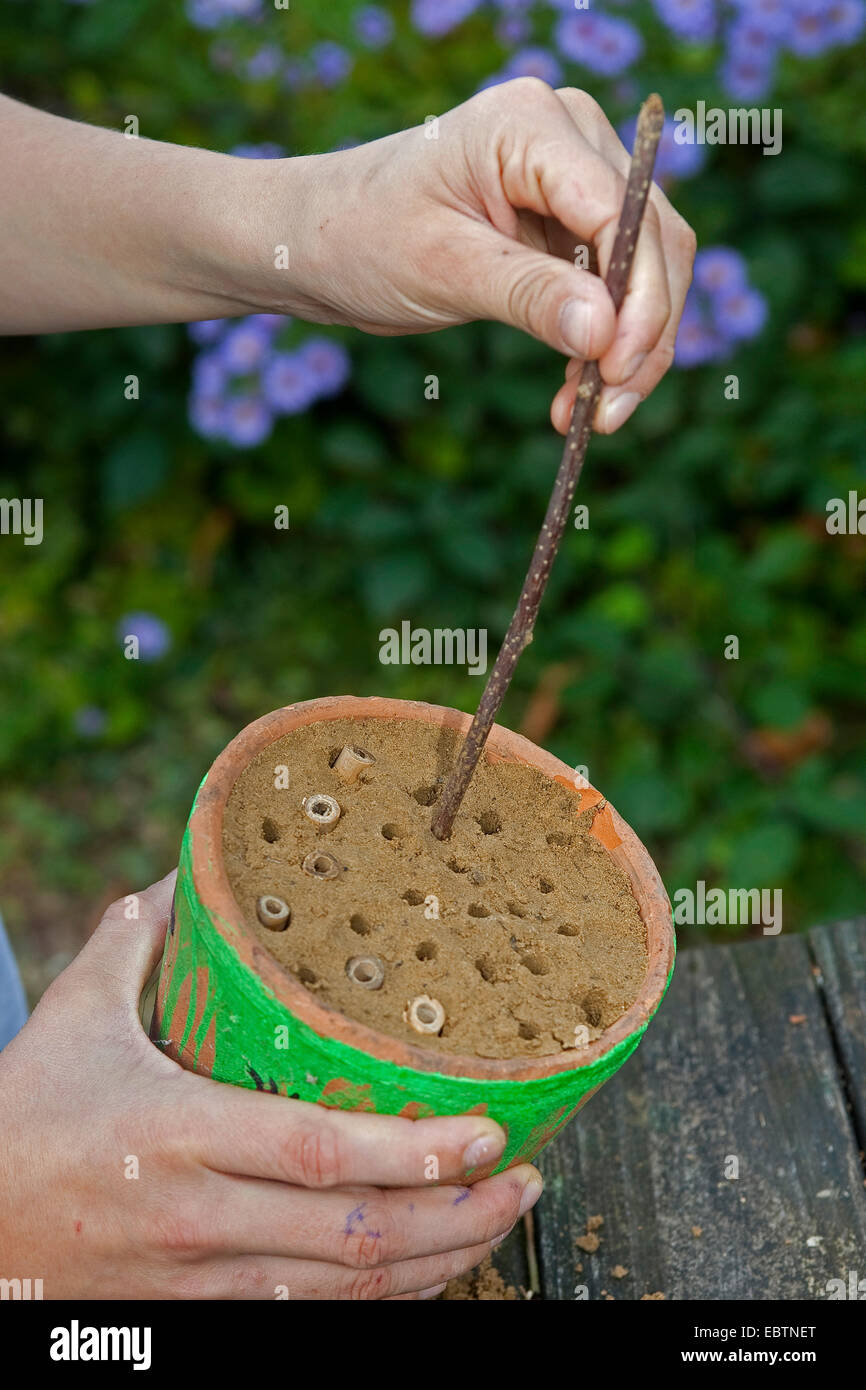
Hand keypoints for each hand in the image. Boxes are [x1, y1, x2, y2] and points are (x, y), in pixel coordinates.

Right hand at [0, 872, 540, 1298]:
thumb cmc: (24, 1115)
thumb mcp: (75, 1015)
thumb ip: (136, 939)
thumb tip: (183, 870)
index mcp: (174, 1133)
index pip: (314, 1154)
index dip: (410, 1152)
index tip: (487, 1128)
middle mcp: (198, 1219)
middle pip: (353, 1238)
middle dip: (457, 1215)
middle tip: (524, 1175)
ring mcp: (202, 1281)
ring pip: (344, 1292)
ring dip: (439, 1263)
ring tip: (502, 1216)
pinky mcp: (201, 1315)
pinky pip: (311, 1318)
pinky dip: (383, 1301)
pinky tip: (432, 1268)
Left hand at [281, 79, 695, 434]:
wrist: (321, 245)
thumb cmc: (362, 237)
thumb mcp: (442, 268)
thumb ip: (528, 295)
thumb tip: (604, 333)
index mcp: (532, 124)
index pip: (619, 211)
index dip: (634, 296)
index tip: (613, 371)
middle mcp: (570, 137)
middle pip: (652, 238)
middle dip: (642, 332)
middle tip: (607, 412)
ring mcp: (577, 177)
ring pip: (648, 267)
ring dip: (634, 347)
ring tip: (593, 415)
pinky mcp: (571, 223)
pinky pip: (617, 286)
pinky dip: (609, 343)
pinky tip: (579, 393)